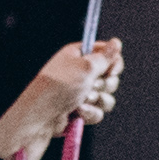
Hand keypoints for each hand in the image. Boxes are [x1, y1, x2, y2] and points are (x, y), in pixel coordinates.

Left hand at [0, 39, 122, 159]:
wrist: (42, 116)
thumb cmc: (60, 86)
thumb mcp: (85, 67)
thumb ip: (104, 57)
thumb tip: (117, 42)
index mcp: (79, 55)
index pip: (106, 53)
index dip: (113, 62)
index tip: (111, 71)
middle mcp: (80, 72)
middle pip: (109, 76)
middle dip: (104, 85)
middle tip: (92, 86)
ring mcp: (80, 92)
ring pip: (106, 96)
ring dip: (97, 100)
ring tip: (82, 101)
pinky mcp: (81, 110)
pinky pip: (98, 111)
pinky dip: (90, 113)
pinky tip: (77, 112)